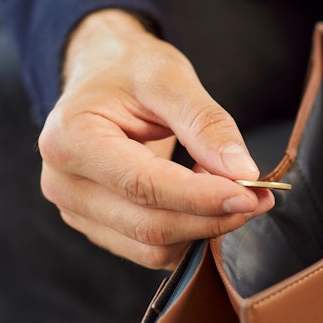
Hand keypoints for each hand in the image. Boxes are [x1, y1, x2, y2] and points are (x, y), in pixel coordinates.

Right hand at [38, 9, 273, 269]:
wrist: (101, 74)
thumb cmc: (130, 70)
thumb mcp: (170, 77)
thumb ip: (206, 123)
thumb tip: (243, 172)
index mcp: (70, 139)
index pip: (143, 185)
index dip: (200, 197)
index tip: (249, 193)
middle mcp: (64, 183)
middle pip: (148, 225)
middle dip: (211, 217)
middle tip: (259, 196)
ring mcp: (76, 211)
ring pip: (151, 248)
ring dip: (204, 228)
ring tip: (235, 191)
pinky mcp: (97, 227)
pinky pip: (150, 251)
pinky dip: (189, 234)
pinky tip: (207, 202)